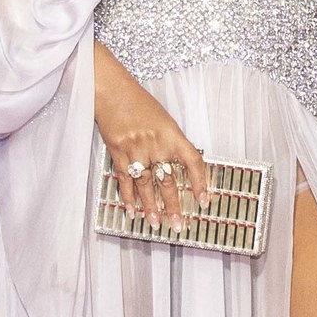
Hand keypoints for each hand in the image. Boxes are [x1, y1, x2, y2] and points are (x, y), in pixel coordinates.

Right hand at [95, 79, 209, 225]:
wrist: (112, 92)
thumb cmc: (140, 104)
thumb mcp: (165, 121)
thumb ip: (173, 145)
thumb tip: (181, 170)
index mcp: (172, 134)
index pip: (193, 162)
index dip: (201, 183)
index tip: (204, 200)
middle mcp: (155, 144)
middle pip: (167, 181)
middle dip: (173, 205)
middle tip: (178, 224)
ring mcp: (136, 150)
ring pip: (145, 185)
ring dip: (151, 207)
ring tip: (155, 224)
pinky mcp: (118, 153)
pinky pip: (125, 180)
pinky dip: (127, 197)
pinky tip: (131, 211)